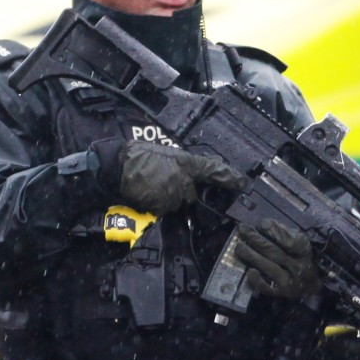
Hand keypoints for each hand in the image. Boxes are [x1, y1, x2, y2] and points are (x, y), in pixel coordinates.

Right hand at [118, 141, 244, 214]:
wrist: (116, 168)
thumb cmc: (138, 156)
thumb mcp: (165, 151)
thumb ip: (183, 162)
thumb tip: (197, 168)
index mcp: (186, 162)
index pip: (213, 169)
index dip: (229, 177)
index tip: (242, 183)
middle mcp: (184, 180)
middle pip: (192, 193)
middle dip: (182, 189)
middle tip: (163, 179)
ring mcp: (174, 195)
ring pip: (178, 202)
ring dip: (169, 196)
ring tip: (151, 184)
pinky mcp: (162, 207)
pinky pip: (165, 208)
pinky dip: (158, 203)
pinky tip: (147, 192)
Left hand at [234, 219, 320, 298]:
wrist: (310, 286)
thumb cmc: (301, 260)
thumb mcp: (299, 244)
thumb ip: (284, 233)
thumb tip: (264, 223)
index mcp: (304, 252)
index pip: (294, 241)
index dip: (278, 232)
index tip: (263, 223)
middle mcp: (298, 267)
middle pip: (276, 252)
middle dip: (257, 240)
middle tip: (243, 230)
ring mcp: (289, 281)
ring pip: (271, 268)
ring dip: (254, 257)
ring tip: (239, 246)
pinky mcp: (280, 293)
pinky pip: (268, 288)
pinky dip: (259, 281)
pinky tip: (250, 272)